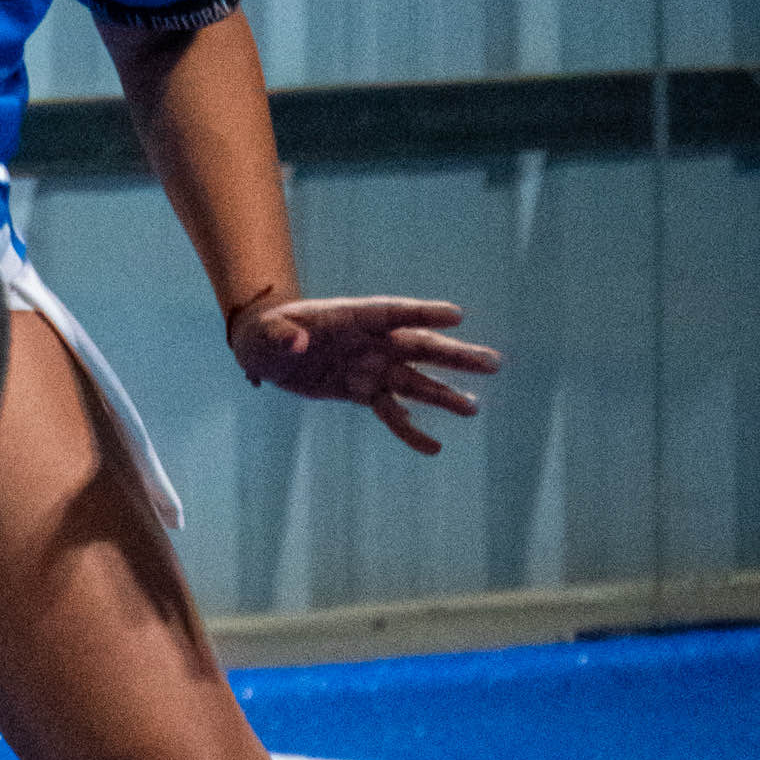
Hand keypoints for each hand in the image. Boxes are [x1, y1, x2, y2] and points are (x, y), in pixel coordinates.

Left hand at [228, 295, 500, 454]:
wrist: (266, 349)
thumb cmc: (266, 333)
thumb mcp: (266, 334)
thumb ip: (281, 335)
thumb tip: (297, 341)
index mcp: (352, 317)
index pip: (393, 313)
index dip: (423, 314)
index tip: (457, 316)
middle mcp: (371, 342)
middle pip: (419, 347)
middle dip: (454, 356)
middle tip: (493, 363)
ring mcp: (370, 367)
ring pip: (414, 381)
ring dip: (443, 395)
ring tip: (474, 409)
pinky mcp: (362, 391)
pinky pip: (390, 412)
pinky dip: (409, 429)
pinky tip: (433, 446)